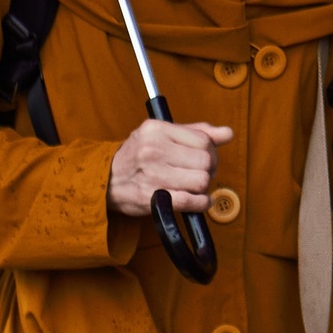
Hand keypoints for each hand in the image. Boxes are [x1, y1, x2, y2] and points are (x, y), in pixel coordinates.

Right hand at [107, 118, 233, 217]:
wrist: (106, 180)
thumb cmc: (138, 157)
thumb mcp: (161, 134)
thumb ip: (196, 132)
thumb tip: (227, 133)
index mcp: (157, 129)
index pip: (203, 140)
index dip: (212, 152)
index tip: (207, 159)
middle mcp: (153, 149)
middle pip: (205, 161)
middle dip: (210, 170)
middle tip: (201, 174)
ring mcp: (152, 174)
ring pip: (201, 181)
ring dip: (203, 188)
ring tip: (194, 187)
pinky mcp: (151, 197)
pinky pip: (190, 201)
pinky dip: (201, 203)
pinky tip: (199, 201)